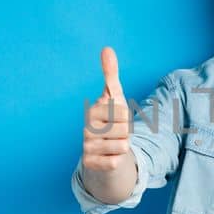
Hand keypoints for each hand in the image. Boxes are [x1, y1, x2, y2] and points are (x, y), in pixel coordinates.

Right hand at [82, 46, 132, 171]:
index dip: (127, 117)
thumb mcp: (114, 98)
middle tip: (117, 133)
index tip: (118, 119)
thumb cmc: (111, 121)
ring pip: (123, 146)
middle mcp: (86, 128)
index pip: (124, 112)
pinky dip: (118, 161)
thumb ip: (111, 74)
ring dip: (123, 147)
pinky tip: (110, 157)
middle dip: (127, 133)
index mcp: (92, 110)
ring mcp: (86, 147)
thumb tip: (106, 49)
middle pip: (125, 130)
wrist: (104, 150)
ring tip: (114, 144)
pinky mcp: (90, 164)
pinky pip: (116, 162)